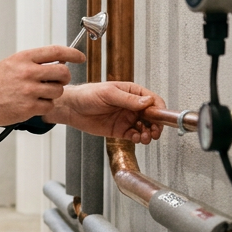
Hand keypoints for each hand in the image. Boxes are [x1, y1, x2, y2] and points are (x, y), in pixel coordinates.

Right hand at [0, 46, 85, 131]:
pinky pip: (49, 105)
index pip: (56, 51)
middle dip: (64, 78)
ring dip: (53, 94)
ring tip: (39, 94)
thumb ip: (34, 61)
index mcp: (24, 58)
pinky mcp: (29, 107)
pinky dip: (44, 106)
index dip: (72, 54)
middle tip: (57, 81)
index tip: (80, 57)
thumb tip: (59, 61)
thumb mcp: (12, 63)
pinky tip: (32, 103)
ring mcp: (29, 90)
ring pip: (58, 91)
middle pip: (63, 73)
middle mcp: (27, 72)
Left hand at [45, 82, 164, 143]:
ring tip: (144, 136)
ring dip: (148, 133)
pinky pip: (134, 136)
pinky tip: (136, 138)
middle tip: (154, 131)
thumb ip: (127, 99)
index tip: (159, 117)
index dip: (159, 109)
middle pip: (152, 116)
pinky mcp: (120, 130)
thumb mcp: (108, 94)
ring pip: (145, 128)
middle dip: (156, 125)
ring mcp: (127, 118)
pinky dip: (138, 138)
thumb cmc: (87, 95)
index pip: (153, 100)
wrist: (71, 108)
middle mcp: (132, 106)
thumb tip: (147, 102)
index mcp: (132, 92)